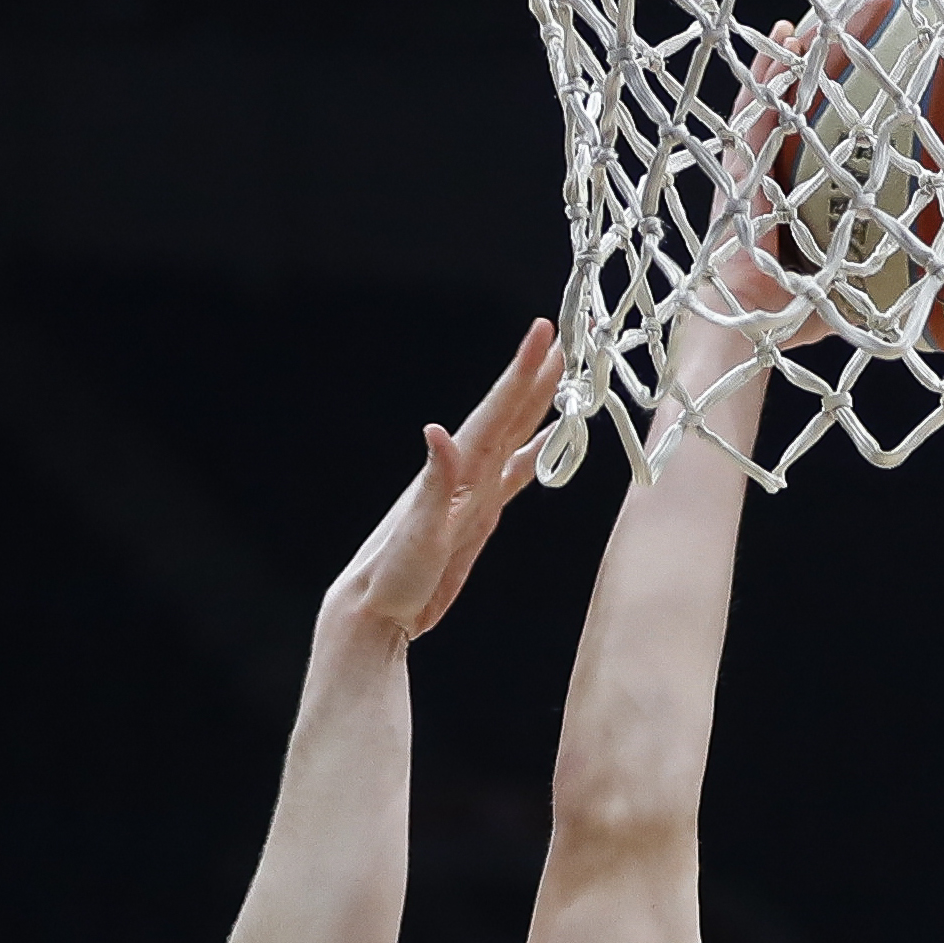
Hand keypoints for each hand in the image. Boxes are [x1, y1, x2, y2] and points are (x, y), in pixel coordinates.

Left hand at [333, 321, 564, 639]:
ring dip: (538, 406)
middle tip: (565, 337)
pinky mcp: (479, 514)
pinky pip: (517, 474)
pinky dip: (536, 454)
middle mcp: (469, 473)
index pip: (498, 412)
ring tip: (563, 376)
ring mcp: (475, 491)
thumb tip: (437, 432)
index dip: (523, 372)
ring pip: (516, 436)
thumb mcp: (417, 532)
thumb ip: (433, 482)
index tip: (544, 333)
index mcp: (459, 471)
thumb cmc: (392, 574)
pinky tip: (550, 442)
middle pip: (510, 413)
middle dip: (537, 375)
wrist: (378, 610)